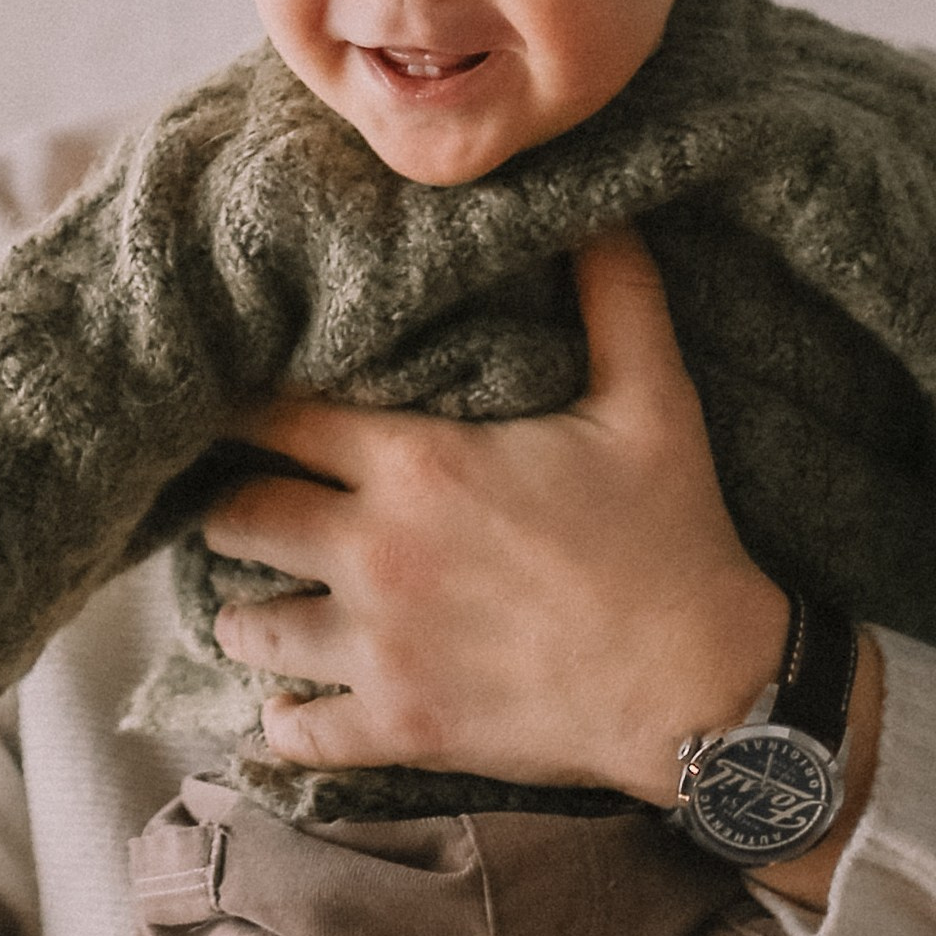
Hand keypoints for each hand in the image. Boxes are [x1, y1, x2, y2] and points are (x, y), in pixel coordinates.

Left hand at [203, 231, 788, 806]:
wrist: (701, 686)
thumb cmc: (676, 538)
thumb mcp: (652, 401)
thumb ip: (616, 296)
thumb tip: (604, 205)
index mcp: (418, 463)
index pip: (275, 415)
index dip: (246, 406)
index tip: (236, 406)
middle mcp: (375, 552)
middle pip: (238, 518)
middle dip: (234, 509)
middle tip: (245, 508)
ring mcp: (379, 648)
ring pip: (248, 628)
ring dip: (250, 615)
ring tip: (263, 604)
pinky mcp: (398, 726)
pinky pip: (295, 730)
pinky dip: (286, 719)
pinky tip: (295, 702)